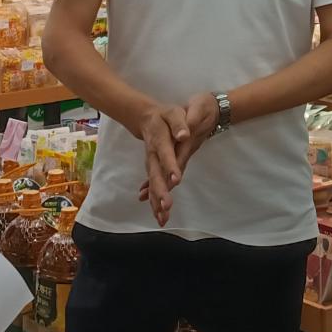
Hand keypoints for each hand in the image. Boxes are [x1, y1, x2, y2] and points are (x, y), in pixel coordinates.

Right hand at [138, 102, 192, 226]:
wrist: (147, 118)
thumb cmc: (165, 115)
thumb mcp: (174, 113)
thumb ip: (179, 124)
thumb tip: (184, 135)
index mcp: (160, 140)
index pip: (166, 153)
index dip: (170, 165)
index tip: (176, 179)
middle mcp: (153, 154)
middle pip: (156, 174)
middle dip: (160, 191)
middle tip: (166, 206)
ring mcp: (151, 163)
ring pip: (153, 184)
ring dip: (156, 201)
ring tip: (162, 218)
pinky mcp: (153, 169)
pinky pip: (152, 187)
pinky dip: (154, 201)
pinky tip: (158, 215)